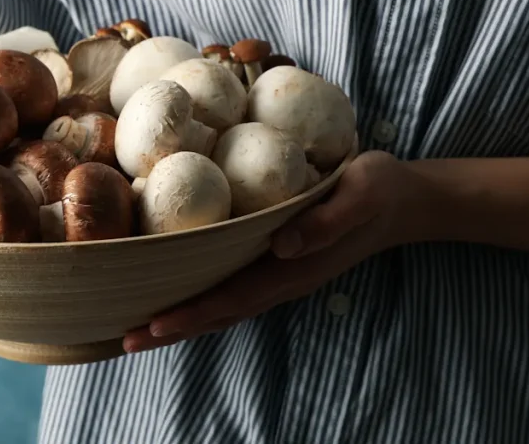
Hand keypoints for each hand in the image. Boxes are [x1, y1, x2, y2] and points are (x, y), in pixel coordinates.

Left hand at [123, 151, 433, 352]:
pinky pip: (235, 290)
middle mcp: (283, 279)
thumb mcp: (360, 194)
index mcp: (296, 267)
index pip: (234, 297)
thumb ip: (327, 221)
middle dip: (173, 327)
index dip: (194, 313)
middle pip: (221, 312)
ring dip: (183, 321)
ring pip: (225, 307)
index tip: (154, 325)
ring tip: (138, 332)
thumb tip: (283, 245)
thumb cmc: (378, 190)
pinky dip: (203, 301)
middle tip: (124, 339)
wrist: (404, 200)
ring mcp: (282, 275)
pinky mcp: (281, 263)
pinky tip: (178, 299)